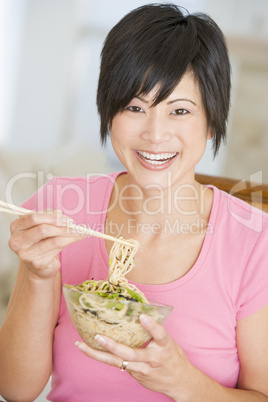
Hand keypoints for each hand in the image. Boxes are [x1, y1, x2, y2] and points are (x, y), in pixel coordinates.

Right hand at [9, 210, 82, 279]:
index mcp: (16, 227)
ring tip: (78, 232)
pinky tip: (75, 238)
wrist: (39, 267)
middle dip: (61, 226)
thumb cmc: (40, 242)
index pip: (33, 218)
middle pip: (42, 229)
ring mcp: (26, 254)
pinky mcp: (37, 263)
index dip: (52, 217)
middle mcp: (17, 241)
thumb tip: (66, 218)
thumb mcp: (41, 227)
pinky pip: (57, 249)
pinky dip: (69, 241)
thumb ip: (50, 220)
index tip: (66, 218)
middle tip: (74, 225)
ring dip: (69, 234)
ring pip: (53, 240)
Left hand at [75, 314, 192, 399]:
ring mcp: (142, 370)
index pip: (159, 335)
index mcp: (165, 347)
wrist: (180, 382)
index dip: (151, 326)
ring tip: (81, 345)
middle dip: (113, 346)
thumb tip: (138, 311)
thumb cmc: (173, 356)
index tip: (143, 316)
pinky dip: (104, 356)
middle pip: (131, 354)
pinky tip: (90, 349)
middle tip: (98, 337)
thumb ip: (154, 330)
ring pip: (117, 362)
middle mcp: (153, 359)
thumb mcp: (169, 341)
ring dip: (97, 354)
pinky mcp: (136, 376)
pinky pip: (118, 364)